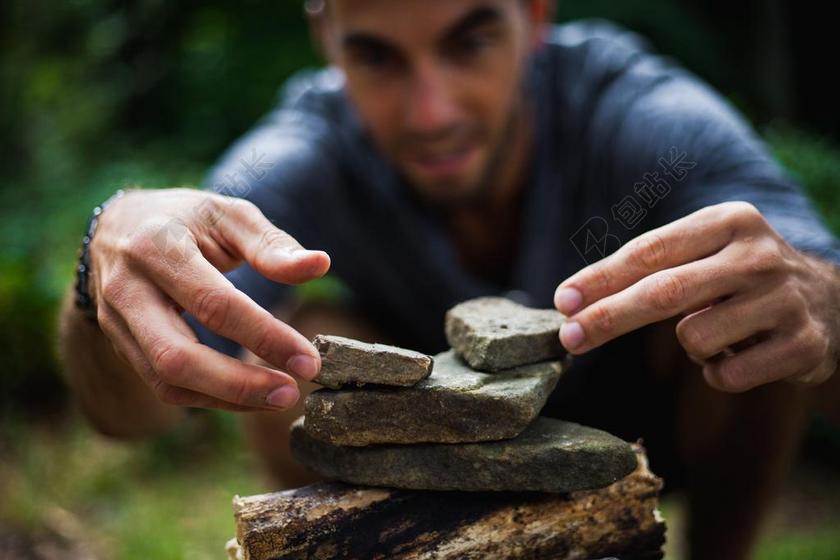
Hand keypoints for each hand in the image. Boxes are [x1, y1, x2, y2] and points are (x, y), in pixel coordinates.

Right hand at [89, 188, 330, 410]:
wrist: (118, 228)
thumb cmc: (186, 220)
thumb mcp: (229, 216)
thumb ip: (272, 244)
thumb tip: (321, 265)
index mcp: (156, 247)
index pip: (214, 304)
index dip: (264, 336)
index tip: (308, 361)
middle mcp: (127, 289)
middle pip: (177, 355)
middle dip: (239, 383)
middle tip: (291, 394)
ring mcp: (116, 322)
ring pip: (167, 380)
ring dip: (227, 398)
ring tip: (278, 398)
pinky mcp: (121, 346)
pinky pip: (164, 386)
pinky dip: (211, 398)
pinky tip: (251, 396)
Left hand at [554, 201, 839, 390]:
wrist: (832, 299)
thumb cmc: (738, 275)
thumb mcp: (702, 251)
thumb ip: (646, 269)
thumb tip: (571, 301)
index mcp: (729, 221)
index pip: (650, 251)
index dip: (601, 279)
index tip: (563, 302)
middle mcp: (759, 255)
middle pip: (665, 293)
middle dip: (609, 318)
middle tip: (569, 338)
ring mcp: (785, 300)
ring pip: (694, 339)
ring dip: (690, 346)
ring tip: (718, 330)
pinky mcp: (803, 345)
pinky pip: (725, 375)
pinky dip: (718, 372)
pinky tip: (742, 352)